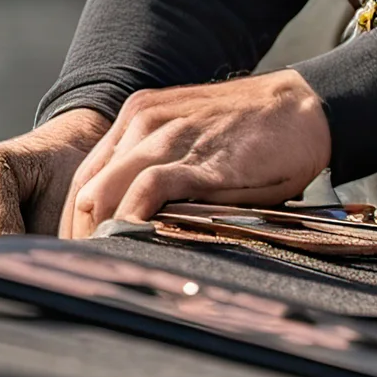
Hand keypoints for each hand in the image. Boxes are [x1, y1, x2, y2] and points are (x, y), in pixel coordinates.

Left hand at [59, 69, 331, 237]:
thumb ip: (156, 165)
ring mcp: (172, 136)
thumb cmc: (248, 133)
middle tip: (86, 269)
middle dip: (82, 232)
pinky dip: (134, 214)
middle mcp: (145, 122)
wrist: (301, 107)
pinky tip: (130, 239)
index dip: (75, 220)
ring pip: (112, 185)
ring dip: (102, 230)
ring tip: (101, 264)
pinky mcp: (201, 157)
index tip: (80, 254)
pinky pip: (152, 185)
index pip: (86, 176)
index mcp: (137, 117)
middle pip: (89, 186)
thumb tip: (128, 216)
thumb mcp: (189, 137)